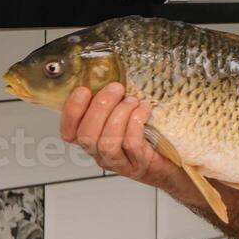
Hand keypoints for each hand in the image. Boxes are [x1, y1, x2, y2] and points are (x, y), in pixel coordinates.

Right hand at [60, 82, 180, 190]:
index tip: (83, 90)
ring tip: (132, 101)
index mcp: (91, 140)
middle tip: (116, 89)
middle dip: (100, 108)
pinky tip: (144, 109)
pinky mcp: (139, 165)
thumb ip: (109, 101)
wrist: (170, 158)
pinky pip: (131, 144)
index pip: (68, 132)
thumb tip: (104, 74)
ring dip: (119, 115)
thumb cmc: (145, 132)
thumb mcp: (122, 113)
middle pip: (87, 136)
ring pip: (107, 142)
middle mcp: (100, 154)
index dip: (71, 111)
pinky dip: (136, 122)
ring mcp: (119, 163)